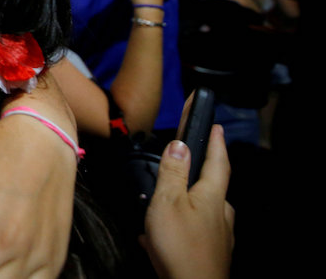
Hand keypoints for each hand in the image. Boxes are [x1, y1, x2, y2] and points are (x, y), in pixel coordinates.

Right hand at [143, 126, 234, 278]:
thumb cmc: (180, 246)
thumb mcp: (167, 201)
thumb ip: (173, 172)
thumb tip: (180, 144)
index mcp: (212, 196)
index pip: (218, 160)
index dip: (216, 141)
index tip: (215, 125)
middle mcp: (221, 214)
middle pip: (211, 187)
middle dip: (195, 176)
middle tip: (176, 167)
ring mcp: (219, 236)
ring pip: (200, 212)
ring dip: (182, 205)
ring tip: (158, 206)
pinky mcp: (211, 254)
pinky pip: (193, 233)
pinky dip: (177, 229)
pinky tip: (157, 237)